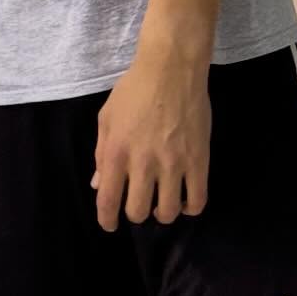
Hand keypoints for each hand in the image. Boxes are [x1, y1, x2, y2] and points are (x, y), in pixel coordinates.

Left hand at [92, 49, 210, 231]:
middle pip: (138, 211)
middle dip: (135, 214)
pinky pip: (197, 201)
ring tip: (161, 201)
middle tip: (138, 204)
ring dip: (162, 213)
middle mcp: (143, 162)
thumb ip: (100, 153)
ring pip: (168, 212)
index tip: (109, 224)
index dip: (107, 219)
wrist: (171, 70)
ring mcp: (173, 163)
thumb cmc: (133, 90)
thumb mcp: (106, 117)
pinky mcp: (199, 161)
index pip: (108, 199)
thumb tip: (98, 185)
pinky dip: (190, 208)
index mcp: (116, 151)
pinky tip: (184, 200)